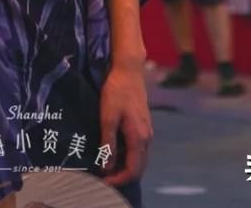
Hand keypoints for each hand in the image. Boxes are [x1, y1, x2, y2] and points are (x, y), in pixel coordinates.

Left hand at [99, 62, 152, 187]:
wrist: (128, 69)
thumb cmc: (116, 91)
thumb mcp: (108, 117)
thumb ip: (108, 144)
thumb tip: (106, 167)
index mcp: (139, 138)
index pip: (133, 170)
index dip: (118, 179)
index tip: (103, 181)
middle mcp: (147, 137)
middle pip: (139, 167)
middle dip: (122, 175)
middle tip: (104, 176)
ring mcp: (147, 130)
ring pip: (139, 158)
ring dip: (125, 165)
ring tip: (107, 164)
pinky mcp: (144, 124)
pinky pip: (138, 148)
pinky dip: (128, 155)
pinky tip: (114, 149)